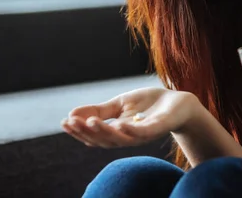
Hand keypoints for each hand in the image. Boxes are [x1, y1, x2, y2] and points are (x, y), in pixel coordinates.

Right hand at [61, 87, 197, 148]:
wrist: (177, 102)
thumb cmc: (148, 104)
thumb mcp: (120, 104)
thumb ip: (100, 109)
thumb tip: (72, 113)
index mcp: (117, 132)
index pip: (94, 136)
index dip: (79, 131)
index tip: (63, 122)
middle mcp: (128, 137)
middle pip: (103, 140)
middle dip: (86, 132)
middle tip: (72, 122)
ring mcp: (142, 135)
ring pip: (120, 139)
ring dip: (104, 131)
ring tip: (90, 121)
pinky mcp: (156, 129)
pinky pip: (142, 133)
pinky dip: (130, 130)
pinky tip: (119, 123)